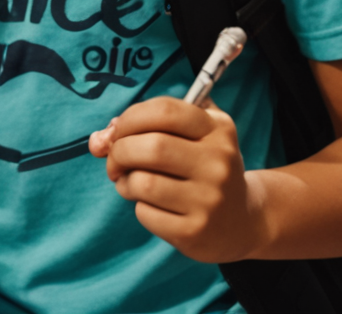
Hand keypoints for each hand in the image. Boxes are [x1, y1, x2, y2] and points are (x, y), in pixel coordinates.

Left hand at [90, 97, 263, 262]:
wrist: (241, 221)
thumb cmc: (205, 169)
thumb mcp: (195, 136)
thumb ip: (148, 125)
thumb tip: (100, 138)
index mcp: (218, 130)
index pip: (165, 111)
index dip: (130, 118)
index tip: (118, 131)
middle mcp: (218, 162)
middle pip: (151, 147)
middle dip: (119, 152)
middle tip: (115, 161)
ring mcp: (209, 199)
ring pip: (142, 183)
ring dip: (124, 182)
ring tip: (131, 183)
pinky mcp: (194, 231)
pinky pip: (145, 213)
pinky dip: (138, 207)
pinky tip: (152, 206)